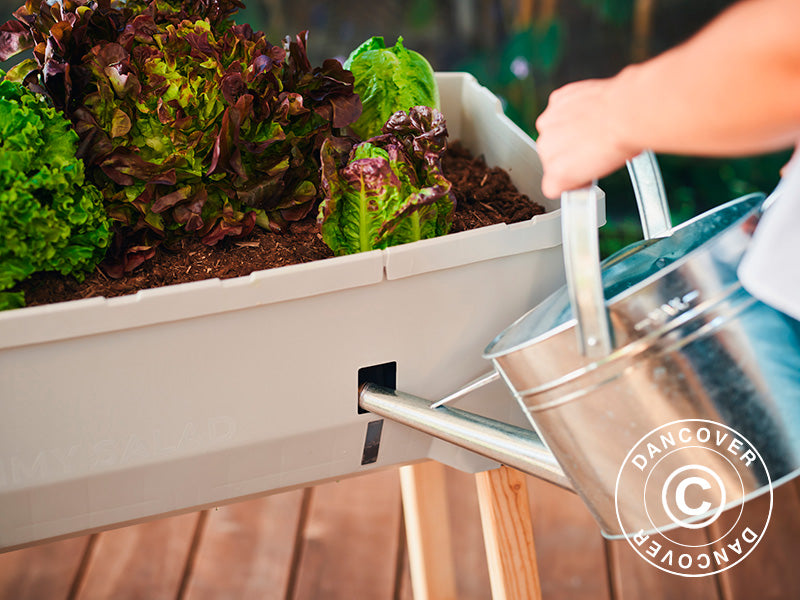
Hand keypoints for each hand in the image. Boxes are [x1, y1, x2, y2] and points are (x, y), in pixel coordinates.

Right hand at [535, 78, 639, 197]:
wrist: (628, 111)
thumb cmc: (622, 141)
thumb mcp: (601, 170)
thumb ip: (582, 171)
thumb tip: (585, 164)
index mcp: (558, 173)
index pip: (553, 183)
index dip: (571, 175)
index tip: (582, 170)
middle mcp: (546, 149)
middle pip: (551, 155)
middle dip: (567, 151)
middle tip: (592, 146)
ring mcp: (549, 124)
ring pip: (552, 130)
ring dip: (566, 129)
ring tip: (592, 126)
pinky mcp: (556, 101)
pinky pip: (559, 108)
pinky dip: (570, 108)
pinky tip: (589, 110)